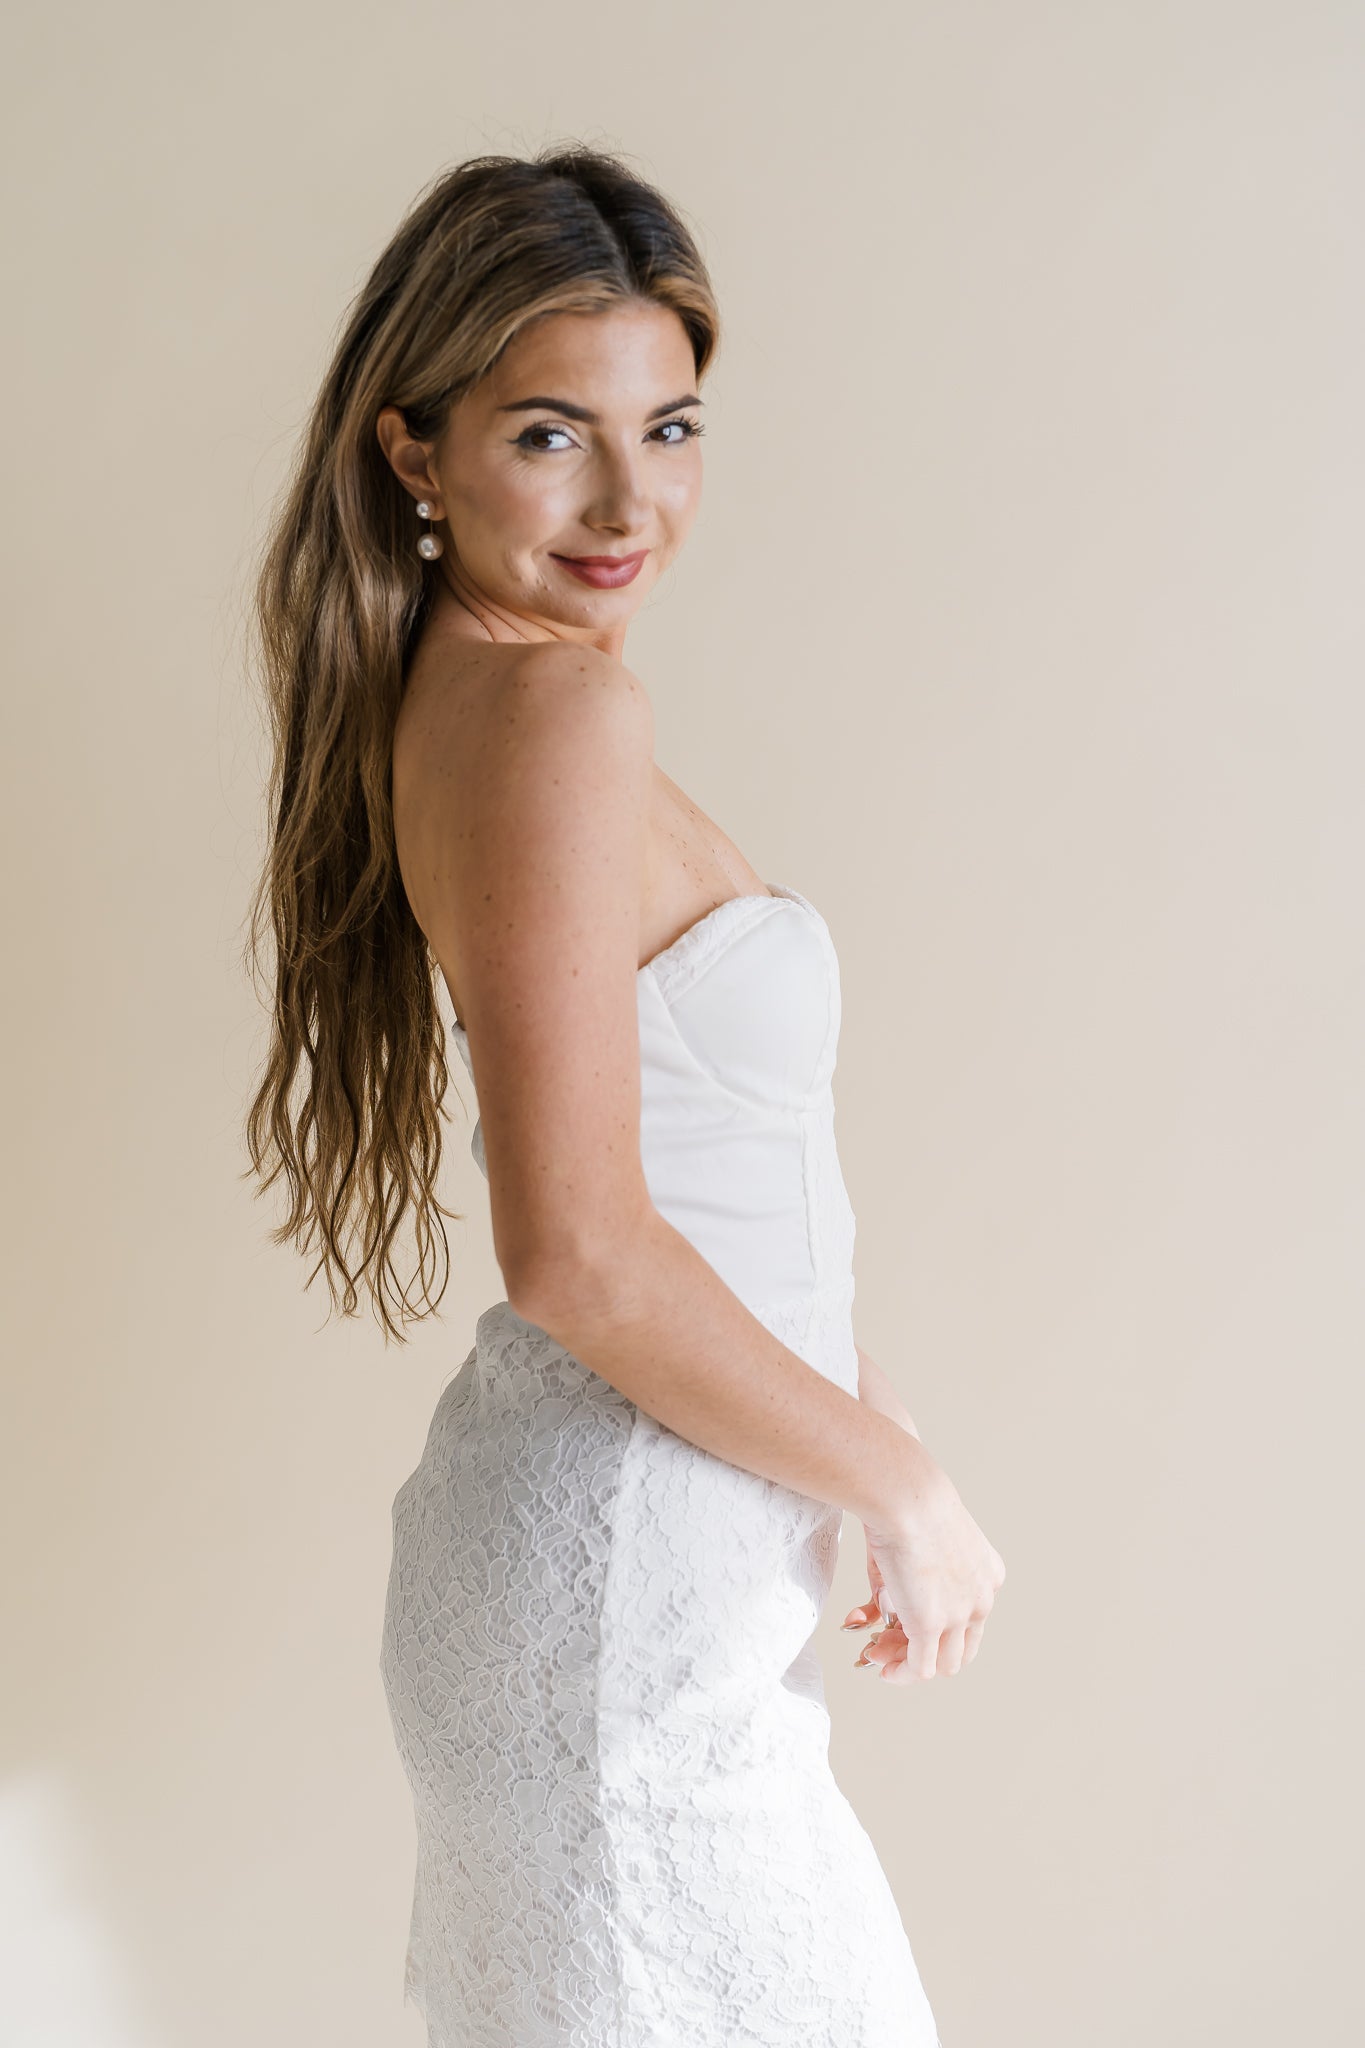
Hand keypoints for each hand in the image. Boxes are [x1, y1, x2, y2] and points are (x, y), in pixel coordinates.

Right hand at [842, 1479, 1005, 1683]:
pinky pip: (920, 1669)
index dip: (938, 1630)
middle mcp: (981, 1600)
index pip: (968, 1621)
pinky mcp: (931, 1626)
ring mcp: (959, 1616)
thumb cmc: (907, 1503)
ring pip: (943, 1664)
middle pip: (960, 1648)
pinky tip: (884, 1669)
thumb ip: (912, 1577)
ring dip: (908, 1663)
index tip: (905, 1623)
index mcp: (987, 1575)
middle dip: (925, 1652)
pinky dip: (902, 1675)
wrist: (906, 1496)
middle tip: (890, 1642)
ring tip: (878, 1652)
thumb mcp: (918, 1542)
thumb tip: (884, 1606)